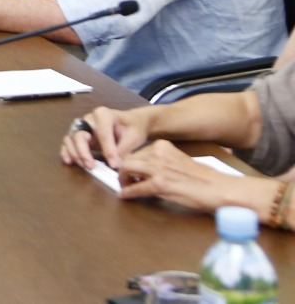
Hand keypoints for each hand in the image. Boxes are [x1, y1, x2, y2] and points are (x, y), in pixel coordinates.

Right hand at [59, 105, 155, 170]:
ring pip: (71, 139)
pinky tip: (69, 161)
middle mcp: (89, 119)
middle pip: (80, 135)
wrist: (129, 124)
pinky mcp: (78, 135)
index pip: (102, 133)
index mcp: (103, 114)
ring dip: (75, 154)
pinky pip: (68, 142)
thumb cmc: (132, 128)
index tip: (114, 165)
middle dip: (84, 152)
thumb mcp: (133, 137)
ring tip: (85, 166)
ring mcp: (82, 127)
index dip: (108, 150)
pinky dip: (67, 152)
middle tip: (92, 166)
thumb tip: (114, 165)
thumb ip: (123, 150)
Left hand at [113, 139, 271, 213]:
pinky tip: (125, 196)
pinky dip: (128, 192)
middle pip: (128, 159)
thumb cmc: (204, 178)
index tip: (129, 170)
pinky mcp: (160, 184)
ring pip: (127, 169)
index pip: (137, 152)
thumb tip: (147, 170)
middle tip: (124, 180)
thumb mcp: (179, 161)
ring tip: (124, 187)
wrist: (219, 188)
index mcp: (163, 146)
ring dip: (123, 180)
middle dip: (123, 170)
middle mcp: (158, 154)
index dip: (130, 162)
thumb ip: (163, 162)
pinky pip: (136, 188)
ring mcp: (158, 168)